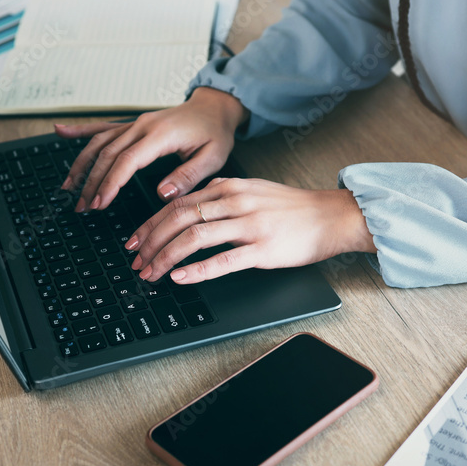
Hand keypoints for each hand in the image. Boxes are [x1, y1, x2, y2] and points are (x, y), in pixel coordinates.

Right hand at [55, 87, 246, 211]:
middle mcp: (143, 125)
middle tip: (83, 206)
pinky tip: (61, 132)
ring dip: (82, 164)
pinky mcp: (133, 124)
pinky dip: (80, 131)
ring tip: (69, 187)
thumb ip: (188, 176)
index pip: (127, 159)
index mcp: (161, 134)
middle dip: (91, 181)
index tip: (100, 202)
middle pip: (107, 153)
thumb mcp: (213, 157)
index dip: (110, 182)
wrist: (214, 108)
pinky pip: (103, 127)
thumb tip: (163, 193)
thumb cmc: (215, 133)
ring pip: (100, 142)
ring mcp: (135, 123)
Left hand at [126, 178, 376, 283]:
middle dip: (150, 241)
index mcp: (229, 187)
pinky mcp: (263, 248)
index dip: (150, 223)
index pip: (178, 203)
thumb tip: (193, 204)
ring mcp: (249, 225)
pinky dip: (196, 270)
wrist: (331, 216)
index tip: (135, 240)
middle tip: (136, 259)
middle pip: (179, 218)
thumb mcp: (253, 190)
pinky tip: (180, 278)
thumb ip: (223, 194)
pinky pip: (222, 260)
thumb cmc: (293, 208)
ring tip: (151, 272)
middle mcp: (235, 202)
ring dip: (166, 257)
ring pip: (194, 238)